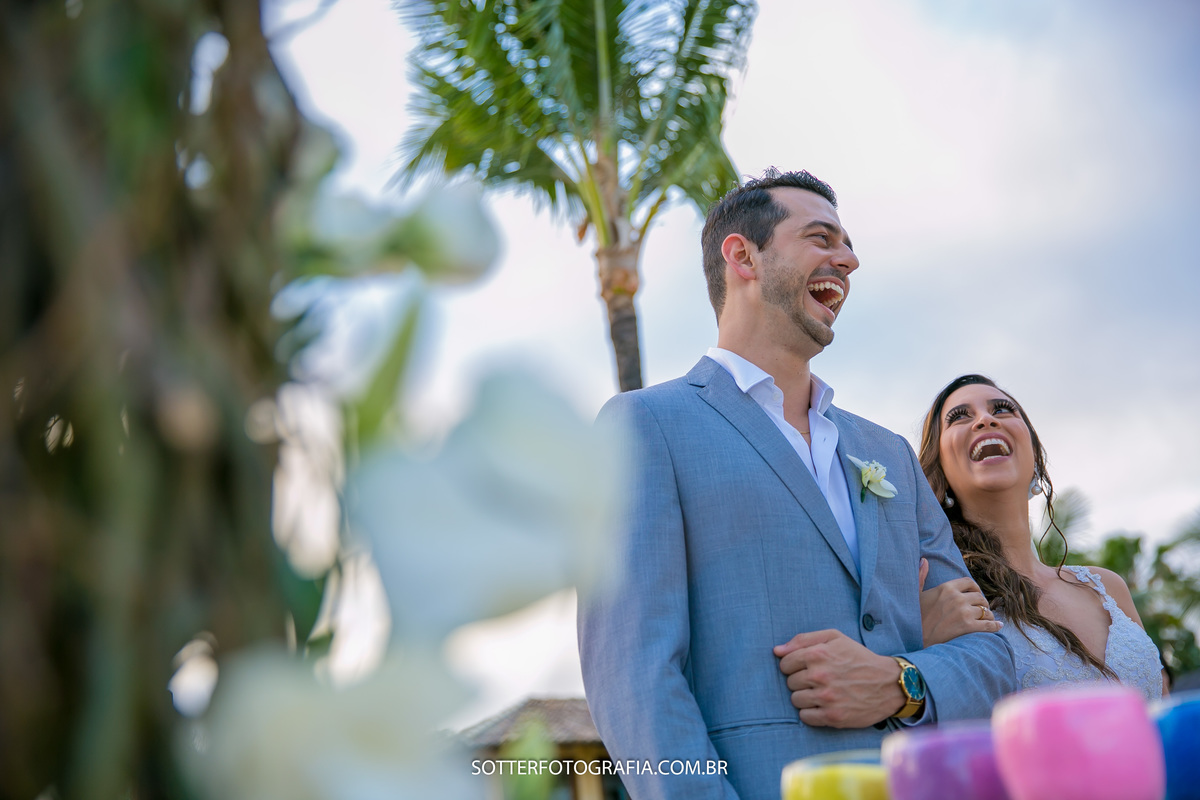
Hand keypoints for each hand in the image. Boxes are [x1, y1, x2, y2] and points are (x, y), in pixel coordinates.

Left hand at [773, 629, 903, 727]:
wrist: (889, 684)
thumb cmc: (859, 658)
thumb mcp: (834, 638)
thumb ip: (803, 640)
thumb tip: (777, 651)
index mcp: (818, 654)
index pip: (785, 663)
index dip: (793, 665)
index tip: (805, 667)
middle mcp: (820, 676)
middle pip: (790, 682)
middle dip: (800, 680)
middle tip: (818, 680)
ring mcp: (826, 698)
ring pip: (795, 700)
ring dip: (805, 697)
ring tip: (822, 692)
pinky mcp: (833, 717)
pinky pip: (805, 717)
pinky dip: (811, 712)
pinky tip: (823, 705)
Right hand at [919, 557, 1001, 646]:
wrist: (915, 638)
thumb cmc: (915, 617)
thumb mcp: (917, 594)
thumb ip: (922, 576)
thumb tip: (924, 560)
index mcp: (946, 588)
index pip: (969, 582)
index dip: (975, 588)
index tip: (975, 594)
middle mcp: (957, 598)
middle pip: (979, 597)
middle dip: (982, 603)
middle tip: (981, 609)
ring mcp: (963, 612)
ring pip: (985, 611)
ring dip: (988, 615)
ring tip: (987, 619)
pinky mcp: (968, 627)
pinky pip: (988, 624)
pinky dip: (995, 625)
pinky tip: (998, 626)